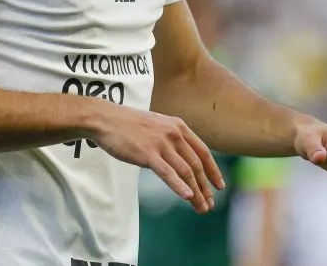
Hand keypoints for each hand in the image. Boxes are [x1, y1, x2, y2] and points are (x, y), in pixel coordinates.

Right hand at [89, 103, 224, 213]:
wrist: (106, 119)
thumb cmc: (129, 124)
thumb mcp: (157, 125)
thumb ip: (172, 138)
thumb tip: (182, 158)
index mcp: (179, 126)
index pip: (203, 151)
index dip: (213, 170)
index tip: (220, 185)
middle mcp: (174, 134)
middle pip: (197, 165)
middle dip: (206, 187)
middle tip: (210, 203)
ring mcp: (161, 144)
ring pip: (186, 172)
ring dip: (196, 192)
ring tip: (202, 207)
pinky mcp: (148, 154)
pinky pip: (168, 173)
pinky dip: (180, 186)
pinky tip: (188, 197)